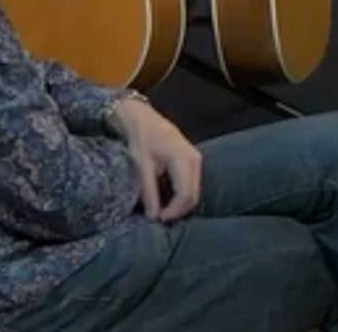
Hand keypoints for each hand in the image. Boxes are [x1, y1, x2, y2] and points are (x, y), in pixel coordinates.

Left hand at [110, 98, 202, 221]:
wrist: (142, 119)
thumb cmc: (141, 139)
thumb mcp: (142, 167)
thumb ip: (150, 193)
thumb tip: (152, 217)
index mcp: (184, 160)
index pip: (185, 194)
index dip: (173, 211)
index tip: (158, 220)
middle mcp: (195, 160)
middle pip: (193, 195)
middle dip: (178, 210)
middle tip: (159, 218)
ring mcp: (196, 159)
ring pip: (194, 190)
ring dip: (180, 204)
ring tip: (162, 211)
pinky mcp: (192, 161)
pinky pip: (191, 183)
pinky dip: (181, 195)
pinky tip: (167, 199)